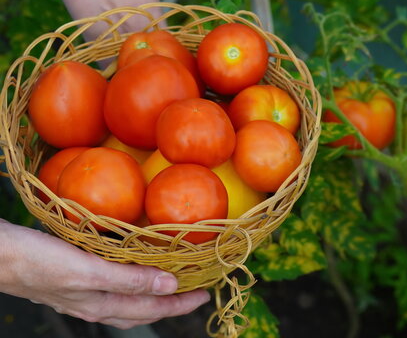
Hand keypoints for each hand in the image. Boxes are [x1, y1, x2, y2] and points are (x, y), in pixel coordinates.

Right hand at [0, 219, 209, 328]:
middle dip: (172, 303)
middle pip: (143, 310)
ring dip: (153, 295)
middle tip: (197, 292)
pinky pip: (114, 287)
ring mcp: (84, 294)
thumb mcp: (87, 271)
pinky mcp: (75, 280)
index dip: (180, 304)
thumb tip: (169, 287)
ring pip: (129, 301)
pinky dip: (132, 283)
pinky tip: (132, 272)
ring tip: (172, 284)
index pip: (152, 309)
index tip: (205, 295)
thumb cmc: (37, 262)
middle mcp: (96, 303)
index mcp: (102, 304)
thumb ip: (128, 281)